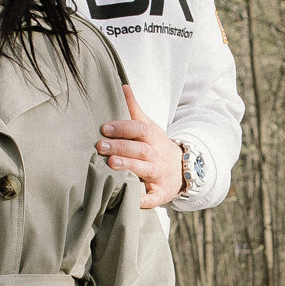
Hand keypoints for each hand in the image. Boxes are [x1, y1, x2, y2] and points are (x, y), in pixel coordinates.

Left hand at [95, 85, 181, 209]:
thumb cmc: (157, 146)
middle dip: (121, 147)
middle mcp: (157, 155)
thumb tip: (122, 86)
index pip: (139, 129)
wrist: (184, 169)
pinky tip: (131, 198)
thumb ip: (135, 109)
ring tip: (111, 165)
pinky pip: (153, 197)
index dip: (123, 128)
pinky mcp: (161, 193)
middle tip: (100, 147)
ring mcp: (160, 174)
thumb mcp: (149, 127)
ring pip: (146, 170)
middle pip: (140, 149)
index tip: (104, 128)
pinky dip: (144, 199)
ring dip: (130, 167)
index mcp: (153, 137)